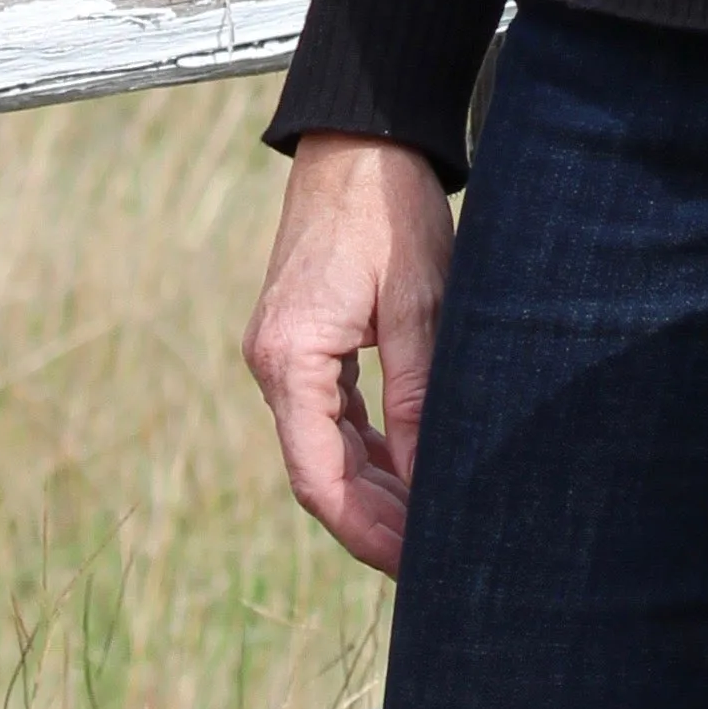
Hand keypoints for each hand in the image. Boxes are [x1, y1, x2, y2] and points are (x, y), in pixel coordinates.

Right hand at [242, 133, 453, 577]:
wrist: (357, 142)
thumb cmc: (390, 213)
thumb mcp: (418, 307)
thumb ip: (417, 400)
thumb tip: (427, 483)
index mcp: (290, 359)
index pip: (317, 478)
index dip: (366, 532)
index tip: (414, 567)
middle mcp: (273, 364)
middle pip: (317, 473)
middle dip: (373, 524)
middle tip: (435, 562)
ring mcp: (283, 354)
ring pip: (324, 449)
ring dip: (373, 491)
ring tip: (430, 530)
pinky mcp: (303, 342)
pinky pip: (329, 416)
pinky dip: (368, 451)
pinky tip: (410, 475)